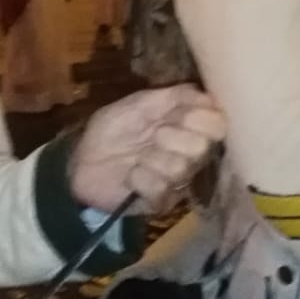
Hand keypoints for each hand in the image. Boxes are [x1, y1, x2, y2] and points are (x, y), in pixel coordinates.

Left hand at [68, 84, 226, 214]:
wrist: (82, 162)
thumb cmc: (112, 130)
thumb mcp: (139, 103)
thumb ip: (174, 96)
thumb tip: (208, 96)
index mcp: (189, 127)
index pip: (218, 124)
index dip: (200, 117)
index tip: (177, 113)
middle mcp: (191, 155)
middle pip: (202, 147)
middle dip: (171, 137)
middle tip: (153, 135)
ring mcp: (178, 181)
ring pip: (181, 168)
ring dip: (152, 157)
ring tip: (137, 157)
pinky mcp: (162, 202)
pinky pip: (162, 189)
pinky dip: (140, 178)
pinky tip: (131, 176)